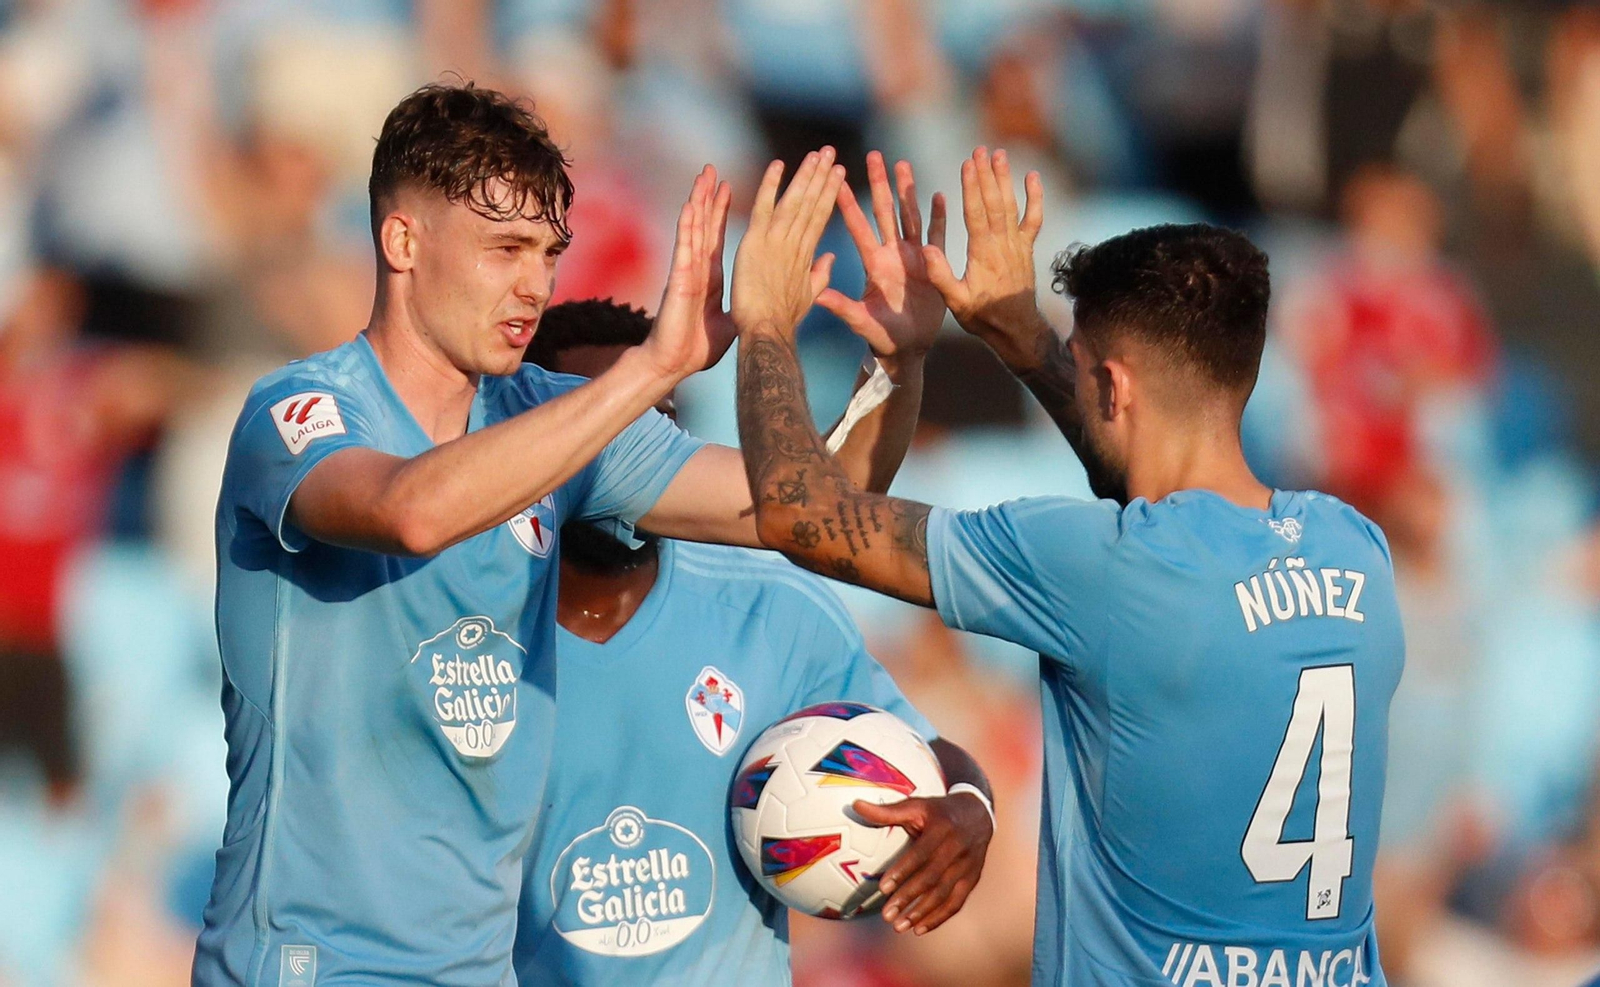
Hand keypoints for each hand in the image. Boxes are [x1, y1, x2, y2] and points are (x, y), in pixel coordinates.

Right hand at [642, 165, 733, 379]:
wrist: (675, 363)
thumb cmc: (697, 347)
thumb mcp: (728, 322)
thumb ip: (741, 306)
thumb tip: (757, 302)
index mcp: (710, 277)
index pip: (716, 237)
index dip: (721, 212)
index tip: (728, 188)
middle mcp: (697, 268)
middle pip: (703, 225)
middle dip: (708, 197)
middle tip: (713, 170)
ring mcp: (687, 270)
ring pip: (693, 228)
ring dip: (698, 202)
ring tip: (703, 176)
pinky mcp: (679, 278)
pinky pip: (684, 247)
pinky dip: (687, 226)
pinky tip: (689, 206)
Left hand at [730, 147, 848, 337]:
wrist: (767, 331)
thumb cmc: (785, 321)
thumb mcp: (809, 296)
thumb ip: (821, 274)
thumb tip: (830, 258)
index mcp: (806, 254)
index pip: (820, 217)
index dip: (829, 193)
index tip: (838, 172)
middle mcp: (795, 244)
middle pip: (812, 203)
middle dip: (822, 176)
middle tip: (830, 151)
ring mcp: (777, 242)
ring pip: (794, 201)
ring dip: (806, 175)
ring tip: (817, 154)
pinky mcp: (757, 243)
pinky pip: (764, 208)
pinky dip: (770, 186)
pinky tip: (778, 165)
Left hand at [817, 152, 948, 374]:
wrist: (907, 351)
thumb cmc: (881, 339)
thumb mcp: (862, 323)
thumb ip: (843, 308)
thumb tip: (818, 296)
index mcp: (874, 264)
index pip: (859, 228)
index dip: (850, 204)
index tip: (838, 179)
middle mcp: (892, 255)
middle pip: (885, 212)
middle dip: (880, 183)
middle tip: (874, 154)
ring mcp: (914, 258)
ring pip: (910, 216)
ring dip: (908, 191)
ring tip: (903, 163)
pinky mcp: (934, 266)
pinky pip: (938, 236)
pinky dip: (939, 216)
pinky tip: (940, 195)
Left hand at [854, 792, 992, 934]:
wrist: (978, 814)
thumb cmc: (938, 811)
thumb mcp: (916, 805)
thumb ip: (887, 811)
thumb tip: (855, 805)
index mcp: (941, 828)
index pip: (920, 853)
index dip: (902, 871)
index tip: (882, 888)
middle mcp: (957, 847)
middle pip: (931, 878)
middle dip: (908, 898)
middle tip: (886, 915)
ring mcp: (967, 865)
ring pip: (944, 894)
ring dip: (921, 913)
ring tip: (898, 926)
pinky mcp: (972, 879)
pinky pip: (956, 903)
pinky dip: (938, 918)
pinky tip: (919, 929)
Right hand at [923, 147, 1050, 371]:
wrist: (1017, 329)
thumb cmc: (982, 316)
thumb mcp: (955, 302)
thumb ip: (941, 276)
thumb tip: (926, 249)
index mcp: (982, 254)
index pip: (976, 213)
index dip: (971, 187)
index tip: (967, 164)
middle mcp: (1002, 244)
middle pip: (994, 202)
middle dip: (986, 174)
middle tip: (980, 150)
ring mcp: (1017, 245)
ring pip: (1011, 205)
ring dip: (1005, 178)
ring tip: (999, 154)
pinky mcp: (1027, 249)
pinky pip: (1034, 219)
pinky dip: (1035, 197)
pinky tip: (1032, 177)